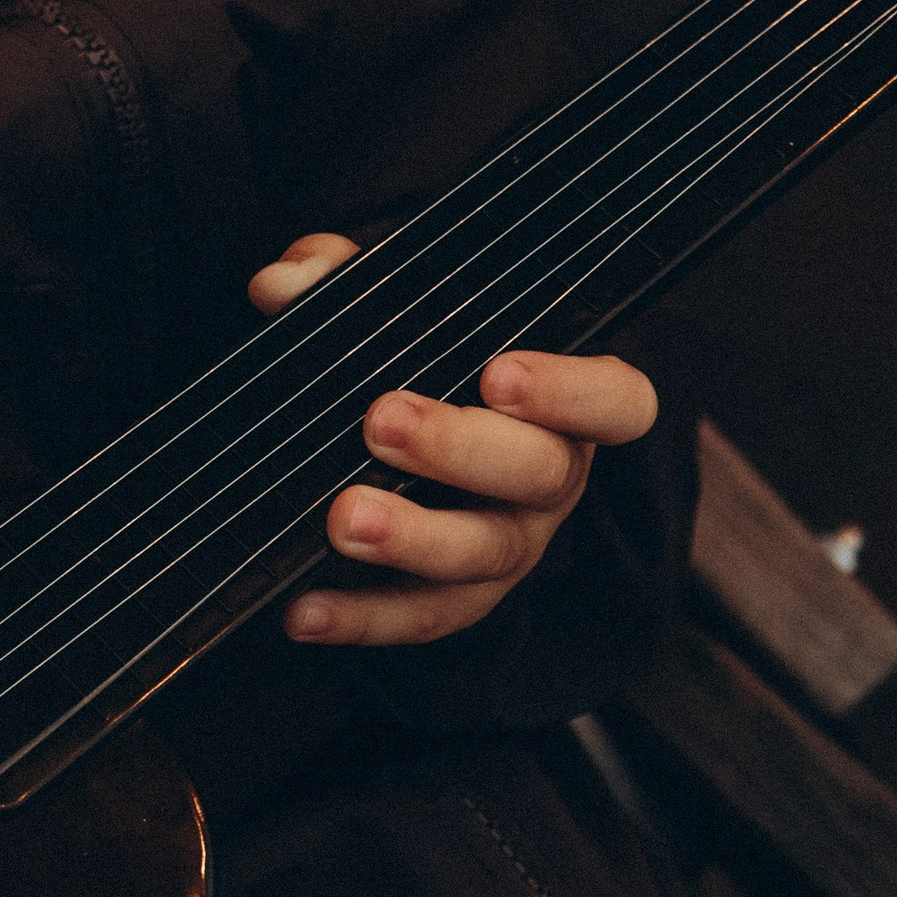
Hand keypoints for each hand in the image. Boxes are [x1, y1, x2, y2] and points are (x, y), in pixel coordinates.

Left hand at [248, 233, 657, 647]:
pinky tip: (305, 609)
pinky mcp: (461, 600)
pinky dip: (362, 617)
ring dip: (413, 539)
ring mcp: (512, 545)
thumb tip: (281, 282)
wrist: (422, 442)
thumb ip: (345, 278)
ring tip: (344, 519)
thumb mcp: (396, 311)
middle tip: (383, 423)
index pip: (614, 400)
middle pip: (539, 473)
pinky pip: (421, 616)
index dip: (569, 392)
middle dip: (459, 449)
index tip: (500, 374)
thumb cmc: (428, 364)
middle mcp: (552, 478)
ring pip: (484, 554)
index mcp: (565, 403)